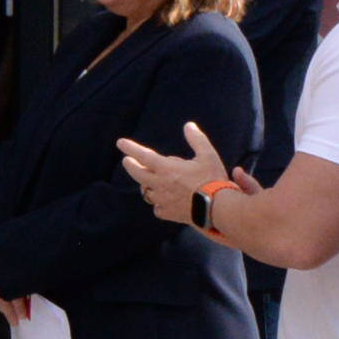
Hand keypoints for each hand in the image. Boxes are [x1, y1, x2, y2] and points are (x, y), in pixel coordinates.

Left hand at [115, 120, 237, 222]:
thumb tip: (189, 125)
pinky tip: (163, 202)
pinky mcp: (168, 214)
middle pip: (138, 174)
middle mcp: (160, 184)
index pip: (143, 155)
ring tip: (148, 180)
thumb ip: (196, 139)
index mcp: (166, 168)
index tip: (120, 143)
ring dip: (146, 184)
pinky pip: (157, 208)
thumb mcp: (208, 155)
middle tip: (127, 161)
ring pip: (147, 192)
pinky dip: (159, 203)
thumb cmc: (213, 180)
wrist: (219, 208)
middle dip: (131, 166)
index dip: (130, 148)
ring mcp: (162, 200)